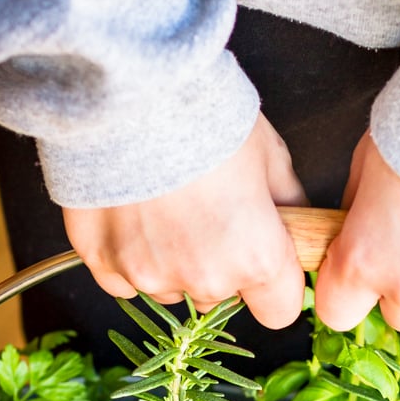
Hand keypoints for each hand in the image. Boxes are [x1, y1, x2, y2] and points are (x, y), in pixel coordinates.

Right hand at [62, 114, 307, 328]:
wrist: (127, 89)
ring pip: (171, 288)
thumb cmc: (206, 116)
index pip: (280, 311)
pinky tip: (130, 214)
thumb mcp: (270, 155)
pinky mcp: (102, 263)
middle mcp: (204, 279)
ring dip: (172, 262)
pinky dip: (129, 256)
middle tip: (206, 213)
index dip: (275, 285)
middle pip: (222, 297)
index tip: (266, 260)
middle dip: (220, 266)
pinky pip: (122, 281)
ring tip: (164, 206)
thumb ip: (289, 205)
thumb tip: (297, 224)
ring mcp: (148, 275)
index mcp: (256, 258)